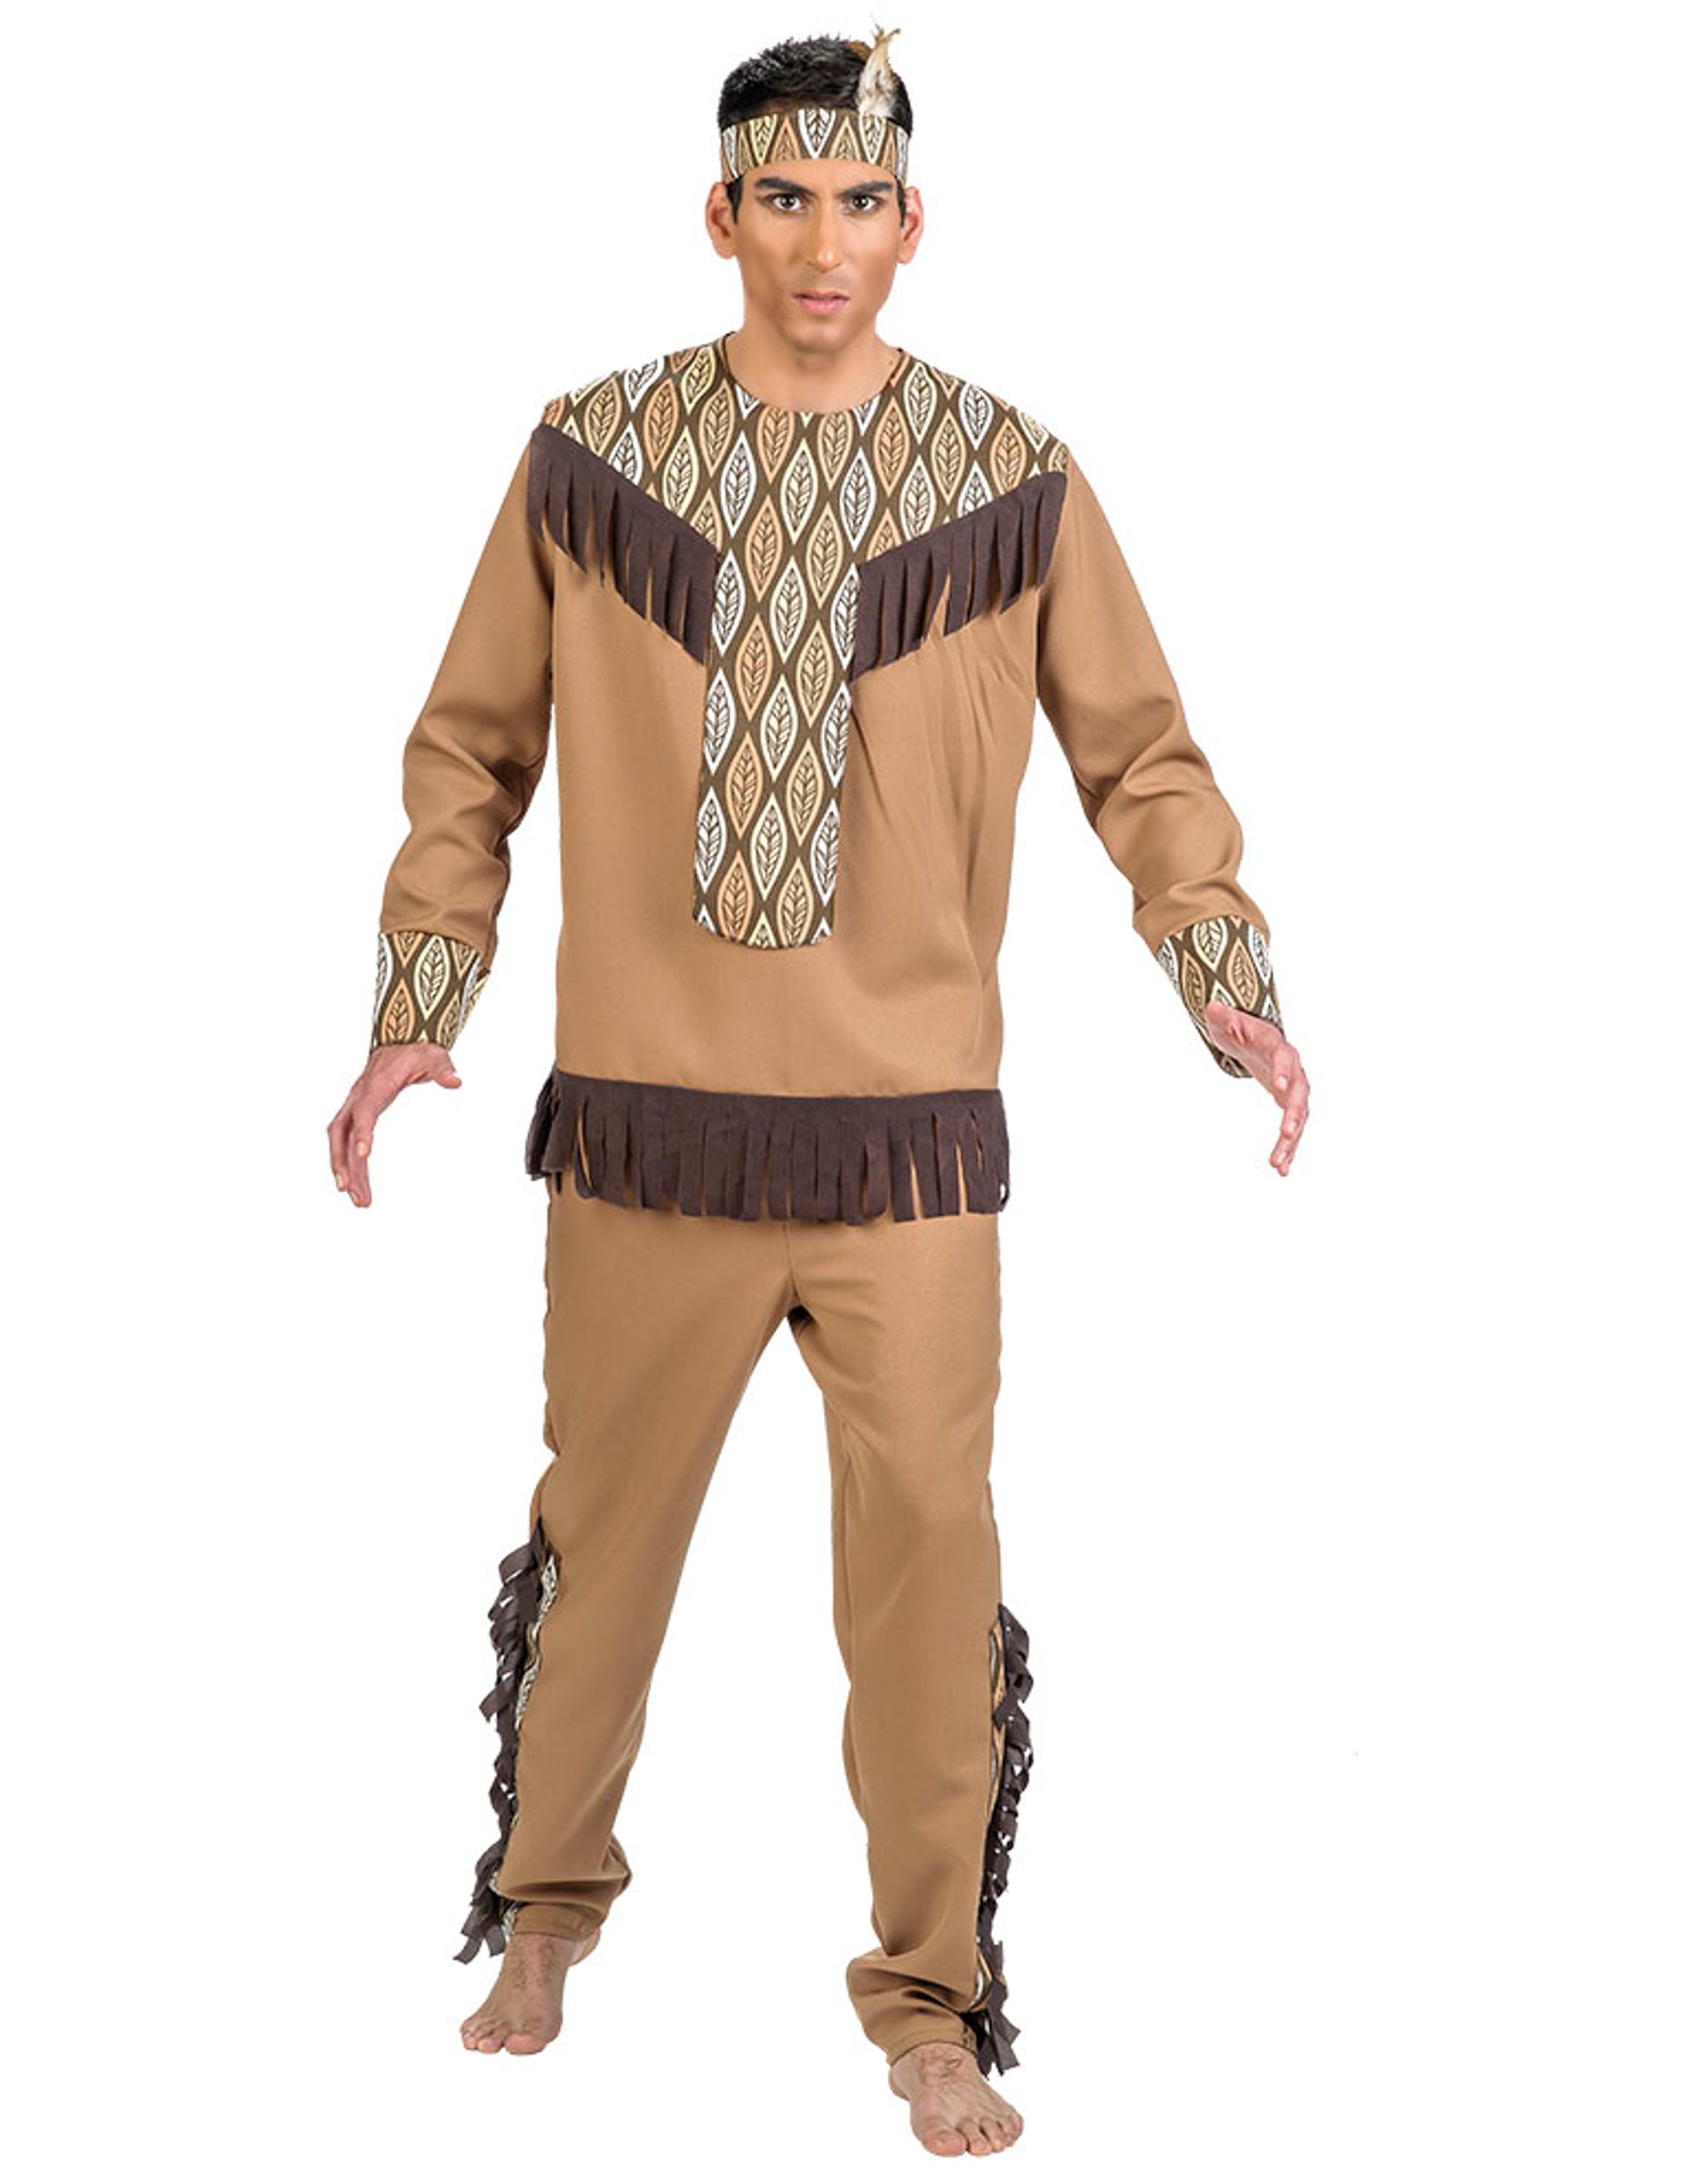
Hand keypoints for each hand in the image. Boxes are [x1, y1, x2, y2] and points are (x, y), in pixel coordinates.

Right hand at [328, 1042, 462, 1207]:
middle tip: (350, 1191)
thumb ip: (442, 1069)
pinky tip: (359, 1185)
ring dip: (346, 1171)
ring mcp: (354, 1108)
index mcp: (375, 1087)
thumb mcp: (433, 1056)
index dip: (363, 1132)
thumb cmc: (415, 1052)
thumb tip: (455, 1081)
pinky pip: (347, 1143)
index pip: (364, 1112)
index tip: (365, 1155)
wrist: (399, 1043)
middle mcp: (358, 1099)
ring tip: (360, 1201)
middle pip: (341, 1133)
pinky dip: (351, 1165)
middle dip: (343, 1163)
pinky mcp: (357, 1116)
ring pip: (340, 1143)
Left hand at [1202, 1000, 1308, 1176]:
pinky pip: (1293, 1131)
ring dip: (1290, 1142)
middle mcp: (1294, 1072)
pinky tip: (1281, 1170)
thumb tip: (1213, 1008)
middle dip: (1293, 1115)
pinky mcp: (1290, 1108)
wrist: (1260, 1042)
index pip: (1285, 1060)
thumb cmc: (1243, 1031)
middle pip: (1298, 1095)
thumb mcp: (1229, 1023)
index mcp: (1280, 1049)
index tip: (1278, 1087)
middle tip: (1285, 1133)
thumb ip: (1224, 1019)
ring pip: (1298, 1120)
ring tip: (1277, 1164)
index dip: (1283, 1072)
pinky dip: (1288, 1149)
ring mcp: (1294, 1092)